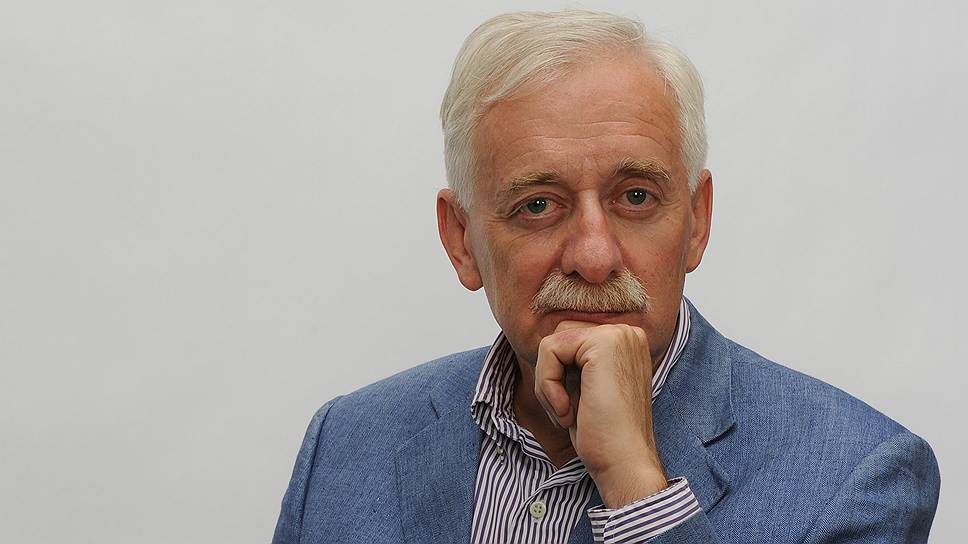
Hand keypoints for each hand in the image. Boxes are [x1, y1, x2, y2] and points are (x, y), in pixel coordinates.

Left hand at [534, 320, 667, 506]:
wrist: (624, 462)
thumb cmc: (604, 434)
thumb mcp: (585, 387)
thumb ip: (573, 361)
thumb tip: (547, 347)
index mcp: (625, 342)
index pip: (569, 341)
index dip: (559, 375)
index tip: (573, 409)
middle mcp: (626, 332)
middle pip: (558, 338)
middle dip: (551, 376)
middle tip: (567, 412)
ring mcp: (618, 335)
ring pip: (550, 345)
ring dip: (547, 384)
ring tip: (567, 413)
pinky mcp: (603, 344)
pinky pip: (549, 351)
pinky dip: (547, 385)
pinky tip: (568, 411)